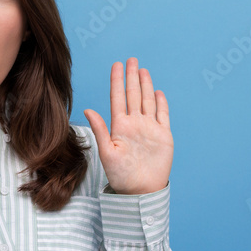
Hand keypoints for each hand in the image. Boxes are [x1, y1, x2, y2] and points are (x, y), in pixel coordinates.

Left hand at [83, 58, 172, 194]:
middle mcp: (134, 124)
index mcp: (119, 126)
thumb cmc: (120, 175)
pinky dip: (161, 103)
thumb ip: (100, 130)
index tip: (116, 65)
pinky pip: (163, 115)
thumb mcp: (107, 152)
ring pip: (147, 101)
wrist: (141, 190)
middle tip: (131, 60)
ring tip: (142, 70)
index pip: (118, 98)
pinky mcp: (163, 135)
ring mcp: (149, 128)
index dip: (117, 81)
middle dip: (132, 77)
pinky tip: (158, 92)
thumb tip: (88, 109)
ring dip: (145, 85)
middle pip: (133, 95)